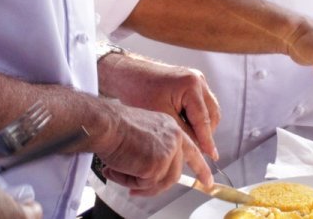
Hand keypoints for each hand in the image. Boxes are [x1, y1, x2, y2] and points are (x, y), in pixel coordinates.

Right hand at [93, 102, 211, 196]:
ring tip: (118, 170)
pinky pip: (145, 184)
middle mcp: (174, 138)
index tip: (207, 181)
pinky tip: (116, 168)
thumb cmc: (114, 126)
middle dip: (153, 186)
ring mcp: (168, 152)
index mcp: (171, 128)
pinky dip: (128, 180)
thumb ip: (154, 151)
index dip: (200, 168)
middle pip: (174, 173)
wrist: (105, 124)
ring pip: (160, 182)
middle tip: (137, 190)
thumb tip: (151, 174)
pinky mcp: (158, 164)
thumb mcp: (142, 134)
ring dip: (136, 181)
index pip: (192, 150)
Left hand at [99, 52, 220, 159]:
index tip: (213, 157)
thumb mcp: (162, 118)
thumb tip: (198, 151)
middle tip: (195, 150)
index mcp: (192, 85)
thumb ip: (184, 134)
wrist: (125, 74)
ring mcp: (195, 80)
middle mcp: (197, 80)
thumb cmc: (138, 91)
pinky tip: (180, 126)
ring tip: (185, 138)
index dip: (207, 141)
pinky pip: (199, 105)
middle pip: (212, 115)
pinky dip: (194, 117)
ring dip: (200, 126)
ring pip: (208, 110)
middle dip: (205, 133)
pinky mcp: (189, 84)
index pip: (204, 120)